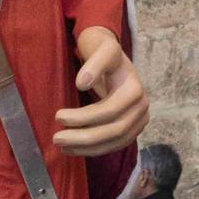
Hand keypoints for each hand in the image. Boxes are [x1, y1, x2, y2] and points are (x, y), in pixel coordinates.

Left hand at [53, 28, 148, 156]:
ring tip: (62, 146)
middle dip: (84, 137)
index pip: (109, 110)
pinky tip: (73, 149)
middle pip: (114, 130)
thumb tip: (82, 83)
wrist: (113, 58)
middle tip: (57, 138)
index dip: (84, 117)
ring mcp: (139, 121)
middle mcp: (142, 107)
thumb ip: (94, 63)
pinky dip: (94, 150)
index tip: (58, 116)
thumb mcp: (101, 49)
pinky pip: (115, 145)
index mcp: (135, 88)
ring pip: (115, 142)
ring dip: (87, 148)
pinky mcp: (132, 130)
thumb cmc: (103, 52)